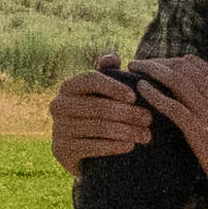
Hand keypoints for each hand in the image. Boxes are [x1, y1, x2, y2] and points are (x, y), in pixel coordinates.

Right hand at [43, 61, 160, 163]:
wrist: (82, 152)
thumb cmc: (97, 114)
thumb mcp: (102, 92)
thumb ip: (107, 71)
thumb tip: (112, 56)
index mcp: (68, 86)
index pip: (91, 79)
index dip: (114, 87)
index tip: (134, 97)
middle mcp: (58, 105)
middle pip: (98, 106)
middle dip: (128, 113)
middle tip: (149, 119)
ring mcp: (58, 128)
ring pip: (98, 127)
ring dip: (126, 131)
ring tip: (146, 135)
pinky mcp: (61, 150)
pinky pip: (92, 147)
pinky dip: (113, 146)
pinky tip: (130, 146)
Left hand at [128, 52, 207, 197]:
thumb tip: (183, 81)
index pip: (192, 62)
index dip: (168, 60)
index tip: (152, 64)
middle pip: (182, 67)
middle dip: (156, 62)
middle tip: (137, 64)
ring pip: (176, 80)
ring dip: (151, 71)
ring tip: (134, 70)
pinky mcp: (200, 130)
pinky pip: (172, 106)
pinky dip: (154, 94)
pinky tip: (141, 88)